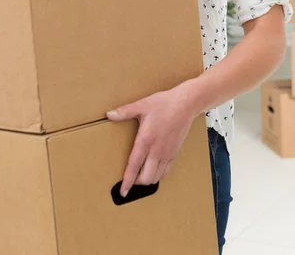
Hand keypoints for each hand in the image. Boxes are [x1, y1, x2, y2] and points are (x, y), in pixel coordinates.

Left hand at [106, 81, 195, 197]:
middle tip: (130, 179)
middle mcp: (156, 150)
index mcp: (146, 140)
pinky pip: (165, 172)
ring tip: (140, 176)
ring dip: (147, 180)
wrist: (185, 104)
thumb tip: (109, 114)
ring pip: (156, 177)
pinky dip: (158, 175)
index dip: (127, 181)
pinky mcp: (174, 153)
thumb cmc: (164, 103)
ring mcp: (167, 153)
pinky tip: (153, 170)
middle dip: (136, 182)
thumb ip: (124, 112)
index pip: (134, 166)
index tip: (122, 191)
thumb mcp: (141, 105)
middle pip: (146, 178)